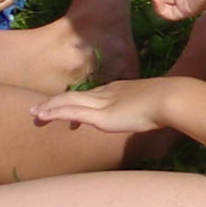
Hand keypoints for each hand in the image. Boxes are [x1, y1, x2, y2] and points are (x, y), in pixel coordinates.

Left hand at [32, 78, 174, 134]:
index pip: (93, 96)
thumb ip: (148, 110)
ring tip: (34, 113)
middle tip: (39, 109)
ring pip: (69, 102)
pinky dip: (56, 113)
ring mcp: (103, 103)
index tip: (67, 108)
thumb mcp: (155, 106)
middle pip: (76, 97)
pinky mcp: (101, 115)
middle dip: (56, 102)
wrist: (171, 98)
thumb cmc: (169, 103)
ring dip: (50, 107)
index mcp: (120, 90)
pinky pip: (72, 112)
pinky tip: (43, 115)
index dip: (77, 102)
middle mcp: (108, 93)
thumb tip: (153, 116)